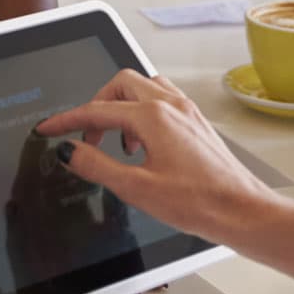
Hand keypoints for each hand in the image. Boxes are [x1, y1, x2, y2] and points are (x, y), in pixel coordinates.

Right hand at [36, 70, 274, 244]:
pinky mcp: (195, 121)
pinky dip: (142, 112)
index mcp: (153, 116)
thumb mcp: (137, 188)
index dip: (68, 120)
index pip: (97, 110)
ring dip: (122, 106)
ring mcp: (186, 110)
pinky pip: (161, 99)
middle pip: (120, 83)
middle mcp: (171, 105)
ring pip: (143, 86)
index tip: (50, 128)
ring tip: (117, 141)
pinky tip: (143, 143)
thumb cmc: (199, 202)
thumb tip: (71, 151)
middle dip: (96, 105)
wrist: (242, 210)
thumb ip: (98, 166)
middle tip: (86, 135)